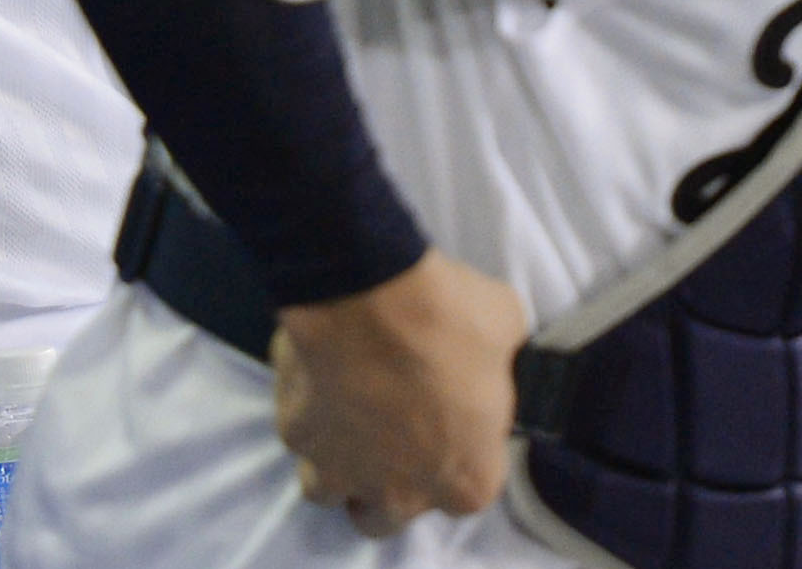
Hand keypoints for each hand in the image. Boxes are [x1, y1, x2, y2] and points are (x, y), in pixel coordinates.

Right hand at [270, 249, 527, 535]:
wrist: (372, 286)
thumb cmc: (449, 316)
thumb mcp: (506, 335)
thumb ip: (499, 369)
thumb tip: (493, 356)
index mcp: (466, 481)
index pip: (466, 487)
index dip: (459, 451)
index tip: (452, 418)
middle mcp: (399, 495)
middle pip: (385, 514)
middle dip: (386, 481)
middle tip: (393, 427)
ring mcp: (339, 470)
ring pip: (329, 490)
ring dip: (337, 462)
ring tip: (346, 412)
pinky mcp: (296, 433)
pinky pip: (300, 431)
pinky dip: (307, 409)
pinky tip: (319, 370)